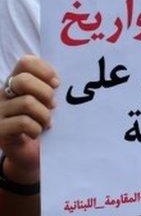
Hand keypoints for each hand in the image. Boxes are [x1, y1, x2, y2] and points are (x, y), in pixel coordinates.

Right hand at [0, 55, 58, 183]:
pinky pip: (23, 123)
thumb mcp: (47, 102)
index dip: (44, 70)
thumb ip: (50, 87)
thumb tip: (60, 81)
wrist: (29, 153)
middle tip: (53, 106)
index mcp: (15, 83)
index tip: (57, 84)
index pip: (25, 62)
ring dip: (44, 115)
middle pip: (23, 80)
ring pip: (26, 103)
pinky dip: (37, 128)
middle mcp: (2, 94)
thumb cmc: (41, 122)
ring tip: (47, 123)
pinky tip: (38, 133)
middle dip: (45, 93)